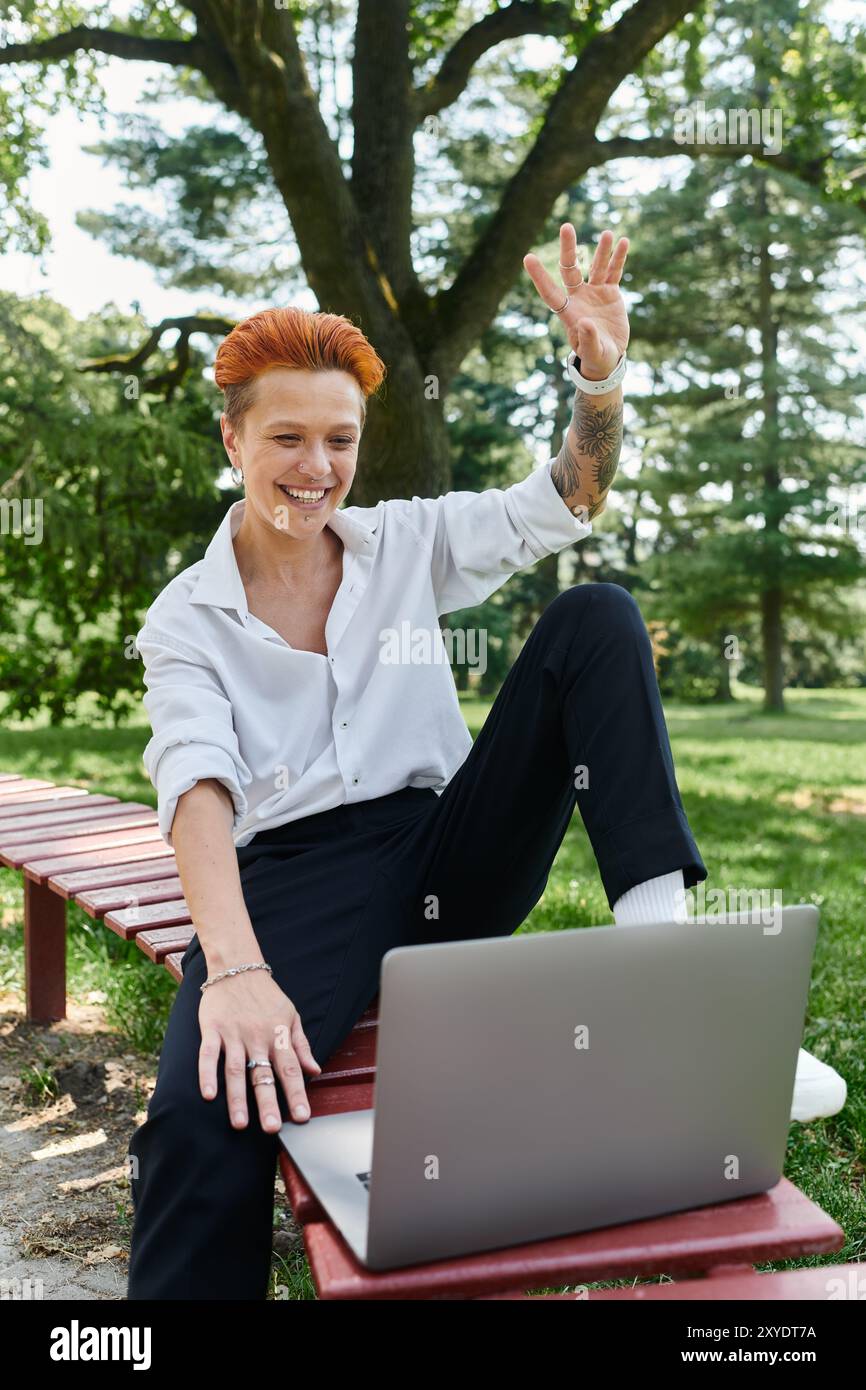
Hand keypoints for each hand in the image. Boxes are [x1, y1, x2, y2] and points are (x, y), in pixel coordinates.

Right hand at [198, 969, 321, 1131]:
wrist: (238, 967)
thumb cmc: (267, 995)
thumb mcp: (291, 1015)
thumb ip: (301, 1045)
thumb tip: (315, 1070)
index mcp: (279, 1036)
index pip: (290, 1070)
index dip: (298, 1094)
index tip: (303, 1118)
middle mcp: (257, 1038)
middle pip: (264, 1075)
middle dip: (268, 1103)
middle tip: (272, 1129)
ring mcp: (234, 1034)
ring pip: (236, 1070)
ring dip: (237, 1098)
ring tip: (239, 1124)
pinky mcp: (212, 1029)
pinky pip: (208, 1054)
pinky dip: (207, 1074)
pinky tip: (208, 1095)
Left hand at [523, 225, 629, 378]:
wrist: (608, 356)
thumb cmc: (595, 357)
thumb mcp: (592, 352)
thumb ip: (587, 339)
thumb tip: (585, 323)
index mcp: (568, 312)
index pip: (550, 291)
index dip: (539, 276)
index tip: (528, 257)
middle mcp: (578, 297)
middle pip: (570, 269)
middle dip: (568, 248)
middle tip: (566, 226)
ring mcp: (594, 292)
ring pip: (595, 266)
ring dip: (601, 251)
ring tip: (606, 233)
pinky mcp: (610, 292)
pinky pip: (613, 272)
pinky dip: (618, 258)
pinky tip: (623, 242)